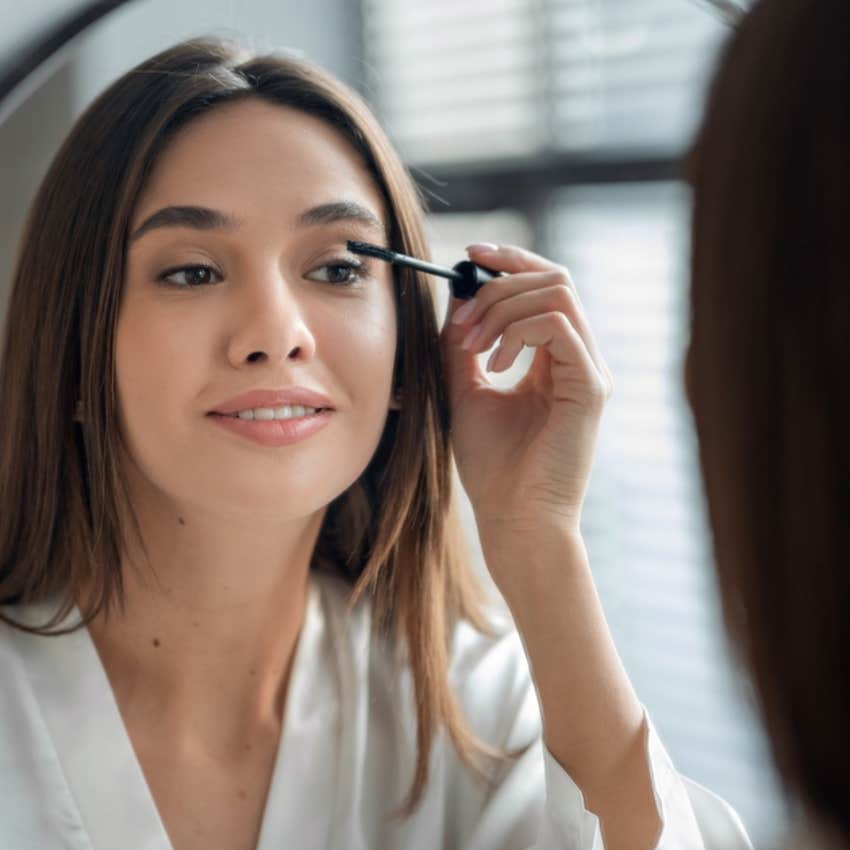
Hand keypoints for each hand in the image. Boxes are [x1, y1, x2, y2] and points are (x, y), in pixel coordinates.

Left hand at [439, 243, 612, 545]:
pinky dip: (518, 333)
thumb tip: (457, 297)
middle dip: (499, 283)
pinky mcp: (591, 388)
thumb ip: (463, 345)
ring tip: (473, 344)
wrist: (513, 520)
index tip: (470, 255)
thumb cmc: (492, 467)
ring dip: (504, 307)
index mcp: (555, 360)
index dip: (510, 261)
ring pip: (558, 294)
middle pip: (555, 278)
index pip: (545, 287)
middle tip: (462, 316)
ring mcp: (589, 372)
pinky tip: (494, 365)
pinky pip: (559, 327)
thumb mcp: (465, 391)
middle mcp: (579, 359)